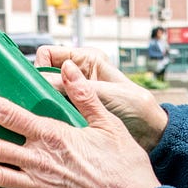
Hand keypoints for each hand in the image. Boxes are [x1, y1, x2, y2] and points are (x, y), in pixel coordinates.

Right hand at [35, 46, 168, 151]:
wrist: (150, 132)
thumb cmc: (135, 106)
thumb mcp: (104, 94)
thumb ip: (77, 88)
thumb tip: (43, 81)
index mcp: (85, 60)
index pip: (48, 55)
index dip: (40, 67)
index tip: (38, 85)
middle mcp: (76, 77)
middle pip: (43, 78)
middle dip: (38, 90)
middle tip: (37, 106)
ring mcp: (73, 98)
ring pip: (46, 98)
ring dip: (43, 108)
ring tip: (43, 121)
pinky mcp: (73, 116)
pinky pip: (53, 115)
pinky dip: (50, 121)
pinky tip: (51, 129)